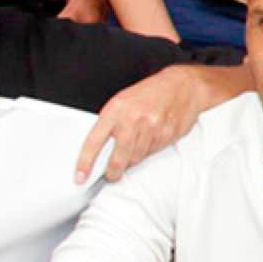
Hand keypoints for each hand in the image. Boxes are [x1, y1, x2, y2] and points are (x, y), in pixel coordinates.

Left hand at [76, 65, 217, 180]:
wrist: (182, 85)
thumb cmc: (151, 93)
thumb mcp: (123, 101)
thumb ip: (112, 123)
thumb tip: (102, 150)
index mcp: (116, 109)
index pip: (94, 141)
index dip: (85, 162)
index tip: (80, 176)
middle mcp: (132, 119)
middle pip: (118, 158)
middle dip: (113, 172)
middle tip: (111, 175)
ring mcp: (151, 128)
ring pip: (136, 158)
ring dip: (133, 158)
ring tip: (137, 144)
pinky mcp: (166, 135)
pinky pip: (152, 153)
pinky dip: (149, 150)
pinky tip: (152, 137)